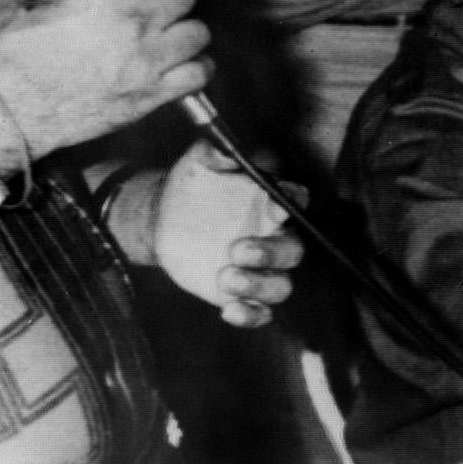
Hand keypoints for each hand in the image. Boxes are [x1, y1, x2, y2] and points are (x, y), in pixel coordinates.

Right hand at [0, 0, 210, 169]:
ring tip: (171, 38)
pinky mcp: (153, 92)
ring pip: (198, 32)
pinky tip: (185, 67)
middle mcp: (133, 19)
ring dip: (185, 33)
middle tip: (154, 8)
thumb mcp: (16, 3)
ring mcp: (148, 57)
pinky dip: (197, 69)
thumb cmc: (9, 60)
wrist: (10, 110)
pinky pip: (199, 74)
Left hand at [149, 140, 302, 327]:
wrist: (167, 220)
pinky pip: (260, 312)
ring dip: (260, 286)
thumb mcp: (200, 164)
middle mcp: (273, 238)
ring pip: (280, 286)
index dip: (293, 205)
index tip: (275, 207)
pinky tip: (228, 311)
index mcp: (270, 204)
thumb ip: (215, 154)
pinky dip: (250, 315)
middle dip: (271, 254)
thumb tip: (225, 148)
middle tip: (238, 250)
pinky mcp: (242, 294)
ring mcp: (260, 269)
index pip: (295, 202)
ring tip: (226, 277)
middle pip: (293, 252)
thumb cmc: (193, 187)